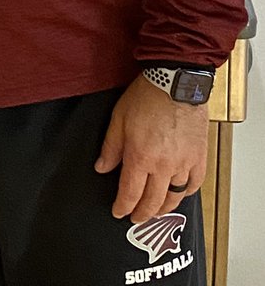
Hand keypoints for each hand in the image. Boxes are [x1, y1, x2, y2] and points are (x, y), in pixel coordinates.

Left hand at [95, 74, 207, 223]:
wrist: (175, 82)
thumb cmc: (146, 96)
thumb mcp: (119, 119)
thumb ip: (111, 147)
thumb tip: (102, 168)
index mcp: (140, 156)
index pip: (130, 193)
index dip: (123, 206)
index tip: (119, 212)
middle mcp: (163, 165)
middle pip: (152, 201)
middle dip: (142, 213)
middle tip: (136, 218)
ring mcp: (183, 163)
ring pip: (174, 196)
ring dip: (163, 207)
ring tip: (156, 210)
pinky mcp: (199, 157)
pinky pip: (193, 184)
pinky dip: (185, 192)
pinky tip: (178, 193)